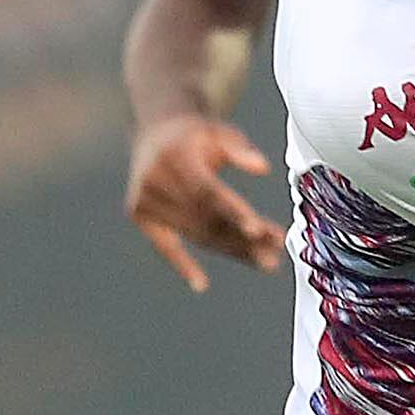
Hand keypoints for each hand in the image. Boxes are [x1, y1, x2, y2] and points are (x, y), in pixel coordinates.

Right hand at [124, 113, 283, 290]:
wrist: (155, 131)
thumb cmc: (195, 134)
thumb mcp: (219, 131)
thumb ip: (240, 148)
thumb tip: (263, 168)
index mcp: (176, 157)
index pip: (208, 191)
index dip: (234, 212)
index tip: (259, 231)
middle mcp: (155, 179)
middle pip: (206, 218)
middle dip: (243, 239)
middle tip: (275, 255)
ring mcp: (145, 199)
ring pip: (195, 234)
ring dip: (231, 251)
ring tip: (264, 262)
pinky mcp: (139, 214)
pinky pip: (164, 244)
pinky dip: (183, 264)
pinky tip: (201, 283)